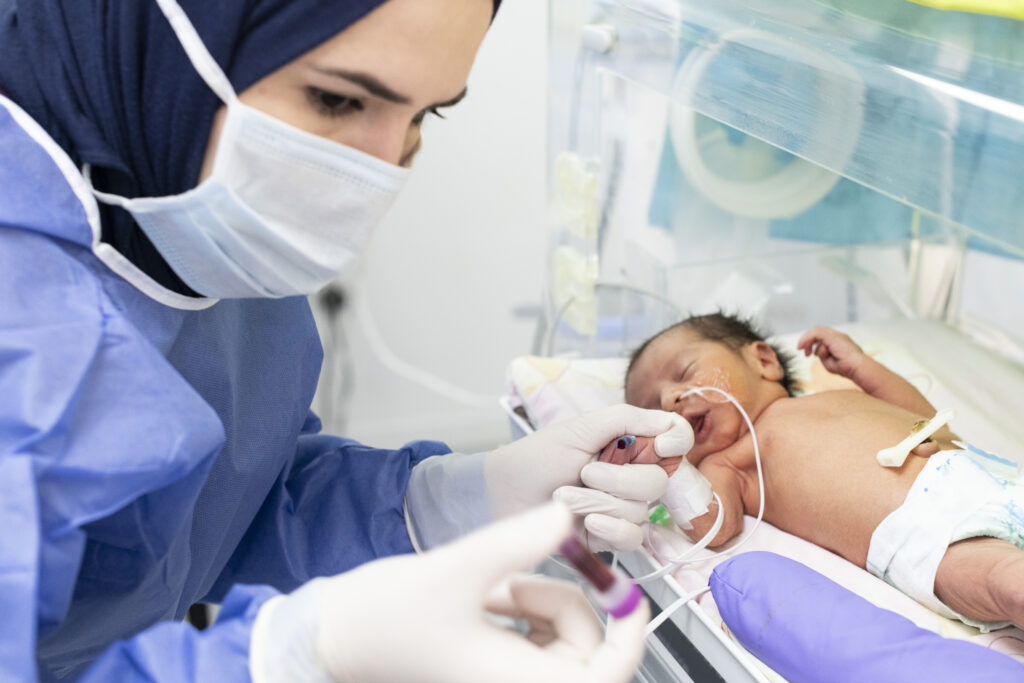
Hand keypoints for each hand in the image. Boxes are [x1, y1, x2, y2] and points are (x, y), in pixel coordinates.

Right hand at [251, 503, 649, 682]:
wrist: (334, 634)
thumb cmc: (383, 617)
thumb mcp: (457, 569)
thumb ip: (517, 542)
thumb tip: (567, 516)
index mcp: (518, 681)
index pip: (604, 678)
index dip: (631, 640)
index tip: (630, 597)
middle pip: (584, 648)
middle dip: (560, 601)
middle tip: (511, 581)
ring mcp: (507, 674)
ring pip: (560, 635)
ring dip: (536, 600)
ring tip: (488, 587)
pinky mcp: (495, 660)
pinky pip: (534, 632)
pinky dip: (520, 605)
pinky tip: (485, 593)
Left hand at [487, 405, 694, 550]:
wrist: (502, 495)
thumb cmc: (536, 457)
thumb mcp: (579, 429)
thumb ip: (626, 420)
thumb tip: (670, 421)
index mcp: (627, 443)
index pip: (674, 440)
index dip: (676, 442)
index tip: (661, 444)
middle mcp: (630, 474)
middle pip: (660, 481)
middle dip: (620, 480)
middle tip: (586, 473)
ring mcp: (621, 507)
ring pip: (643, 511)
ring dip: (602, 503)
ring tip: (566, 497)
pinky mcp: (609, 536)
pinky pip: (633, 538)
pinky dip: (611, 529)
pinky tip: (587, 523)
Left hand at [796, 326, 867, 380]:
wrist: (857, 367)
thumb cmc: (846, 368)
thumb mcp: (830, 362)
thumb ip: (822, 355)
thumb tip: (816, 352)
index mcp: (840, 341)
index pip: (823, 336)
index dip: (813, 343)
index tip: (809, 354)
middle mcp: (839, 336)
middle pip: (819, 331)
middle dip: (809, 341)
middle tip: (805, 353)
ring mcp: (837, 334)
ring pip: (817, 331)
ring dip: (807, 341)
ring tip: (805, 353)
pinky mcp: (833, 336)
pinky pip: (816, 333)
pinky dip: (807, 339)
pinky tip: (802, 347)